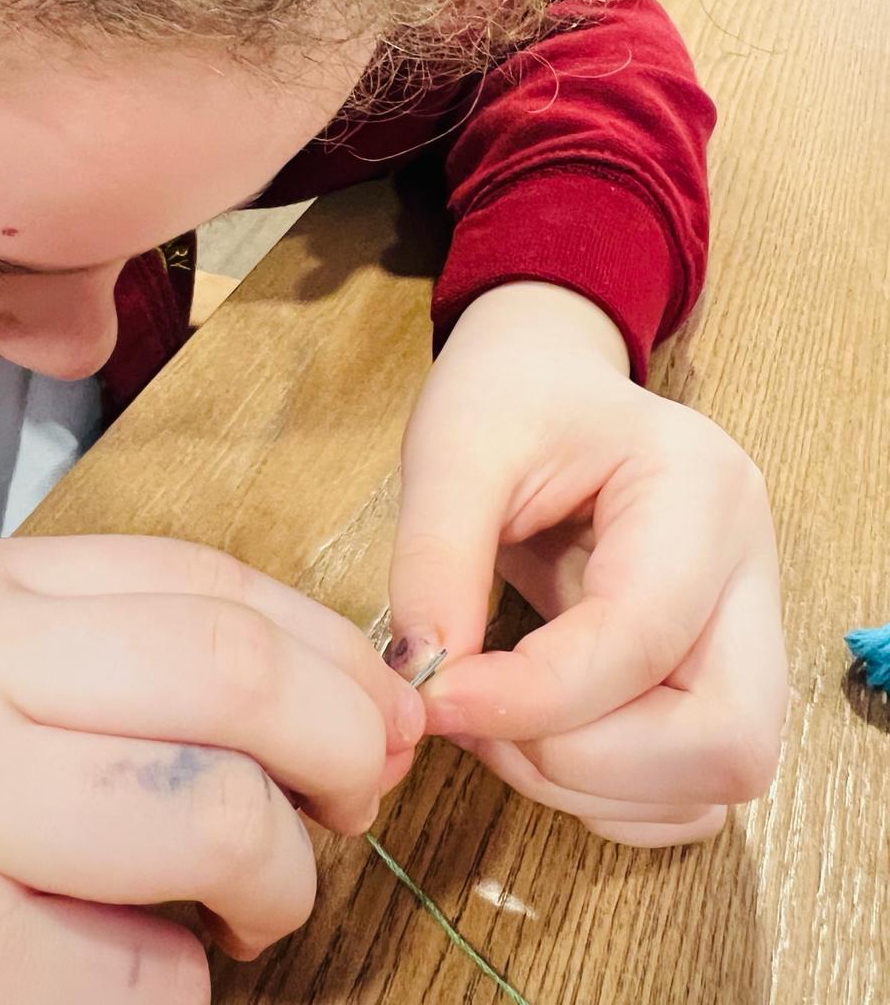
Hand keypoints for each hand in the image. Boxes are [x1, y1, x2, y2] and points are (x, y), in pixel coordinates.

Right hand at [0, 536, 423, 1003]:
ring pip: (220, 815)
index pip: (200, 581)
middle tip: (358, 809)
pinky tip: (97, 984)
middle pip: (232, 672)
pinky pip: (154, 972)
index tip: (390, 712)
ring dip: (276, 886)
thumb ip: (160, 680)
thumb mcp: (12, 710)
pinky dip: (174, 991)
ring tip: (237, 918)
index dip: (329, 648)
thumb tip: (375, 699)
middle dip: (344, 747)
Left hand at [388, 282, 786, 845]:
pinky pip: (686, 792)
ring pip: (712, 781)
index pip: (643, 636)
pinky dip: (605, 793)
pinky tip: (531, 735)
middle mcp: (750, 573)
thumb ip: (436, 559)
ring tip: (491, 718)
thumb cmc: (507, 398)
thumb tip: (426, 681)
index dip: (536, 695)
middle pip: (725, 738)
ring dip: (588, 783)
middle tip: (478, 717)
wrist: (543, 384)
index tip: (436, 696)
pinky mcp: (716, 681)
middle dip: (586, 760)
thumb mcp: (454, 447)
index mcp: (701, 491)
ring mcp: (745, 634)